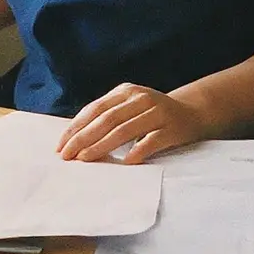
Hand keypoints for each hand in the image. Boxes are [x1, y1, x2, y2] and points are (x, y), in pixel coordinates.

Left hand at [56, 83, 209, 163]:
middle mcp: (140, 99)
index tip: (61, 144)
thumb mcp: (130, 106)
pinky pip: (151, 141)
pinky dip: (137, 150)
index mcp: (126, 91)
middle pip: (106, 120)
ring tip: (86, 159)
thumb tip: (76, 137)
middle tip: (67, 155)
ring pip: (124, 130)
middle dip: (83, 138)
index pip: (95, 109)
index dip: (76, 126)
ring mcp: (157, 113)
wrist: (193, 112)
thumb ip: (109, 116)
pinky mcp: (172, 129)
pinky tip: (124, 162)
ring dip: (102, 146)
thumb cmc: (152, 113)